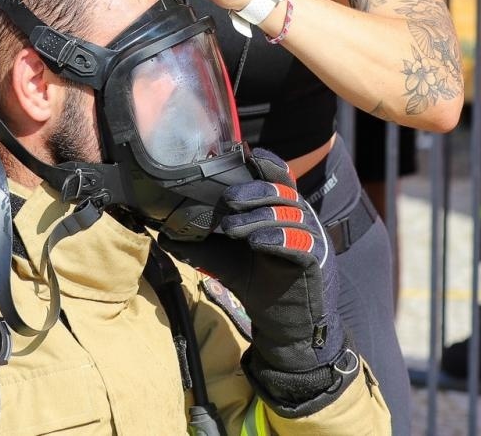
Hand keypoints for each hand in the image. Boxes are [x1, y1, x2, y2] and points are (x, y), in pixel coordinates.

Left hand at [214, 148, 348, 408]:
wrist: (282, 325)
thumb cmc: (257, 284)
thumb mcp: (224, 261)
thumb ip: (200, 245)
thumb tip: (164, 235)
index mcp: (281, 211)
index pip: (279, 178)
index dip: (267, 164)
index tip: (248, 155)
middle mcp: (299, 219)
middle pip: (281, 192)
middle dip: (252, 192)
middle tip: (227, 200)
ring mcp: (311, 238)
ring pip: (289, 214)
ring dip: (258, 216)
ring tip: (231, 227)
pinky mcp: (316, 262)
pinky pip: (301, 242)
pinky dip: (278, 238)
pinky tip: (257, 242)